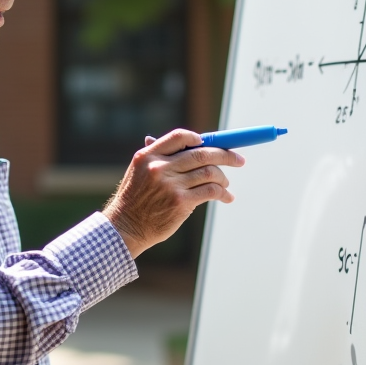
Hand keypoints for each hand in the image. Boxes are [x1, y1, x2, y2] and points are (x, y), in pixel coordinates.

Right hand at [102, 129, 244, 257]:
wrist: (126, 228)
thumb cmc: (135, 199)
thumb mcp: (139, 172)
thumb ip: (159, 156)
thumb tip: (188, 141)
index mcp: (148, 156)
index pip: (180, 137)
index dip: (201, 139)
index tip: (213, 144)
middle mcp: (160, 167)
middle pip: (201, 153)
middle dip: (225, 155)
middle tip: (239, 160)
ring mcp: (171, 184)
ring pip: (210, 172)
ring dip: (223, 178)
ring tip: (226, 184)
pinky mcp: (181, 202)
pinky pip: (211, 191)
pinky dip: (223, 193)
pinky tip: (226, 197)